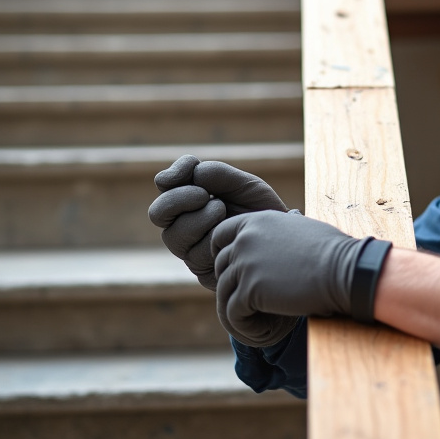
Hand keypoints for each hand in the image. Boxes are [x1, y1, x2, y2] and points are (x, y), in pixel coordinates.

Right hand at [149, 155, 287, 287]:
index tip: (193, 168)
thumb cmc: (259, 209)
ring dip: (199, 218)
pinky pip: (195, 255)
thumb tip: (189, 174)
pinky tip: (229, 233)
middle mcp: (182, 224)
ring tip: (222, 211)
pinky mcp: (201, 270)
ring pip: (174, 235)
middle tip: (205, 195)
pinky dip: (212, 238)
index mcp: (189, 200)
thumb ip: (215, 174)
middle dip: (179, 199)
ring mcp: (189, 249)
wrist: (282, 238)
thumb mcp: (241, 184)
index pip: (165, 184)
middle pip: (158, 213)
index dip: (173, 174)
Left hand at [210, 211, 389, 345]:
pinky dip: (244, 325)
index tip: (236, 271)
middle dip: (231, 284)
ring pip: (224, 292)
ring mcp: (245, 264)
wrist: (346, 270)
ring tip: (257, 321)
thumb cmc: (332, 252)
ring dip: (238, 309)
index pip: (219, 235)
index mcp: (255, 221)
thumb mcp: (298, 229)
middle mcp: (245, 239)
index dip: (222, 254)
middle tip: (250, 301)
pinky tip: (261, 330)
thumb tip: (267, 248)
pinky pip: (233, 312)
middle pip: (220, 266)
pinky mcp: (249, 290)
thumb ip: (274, 235)